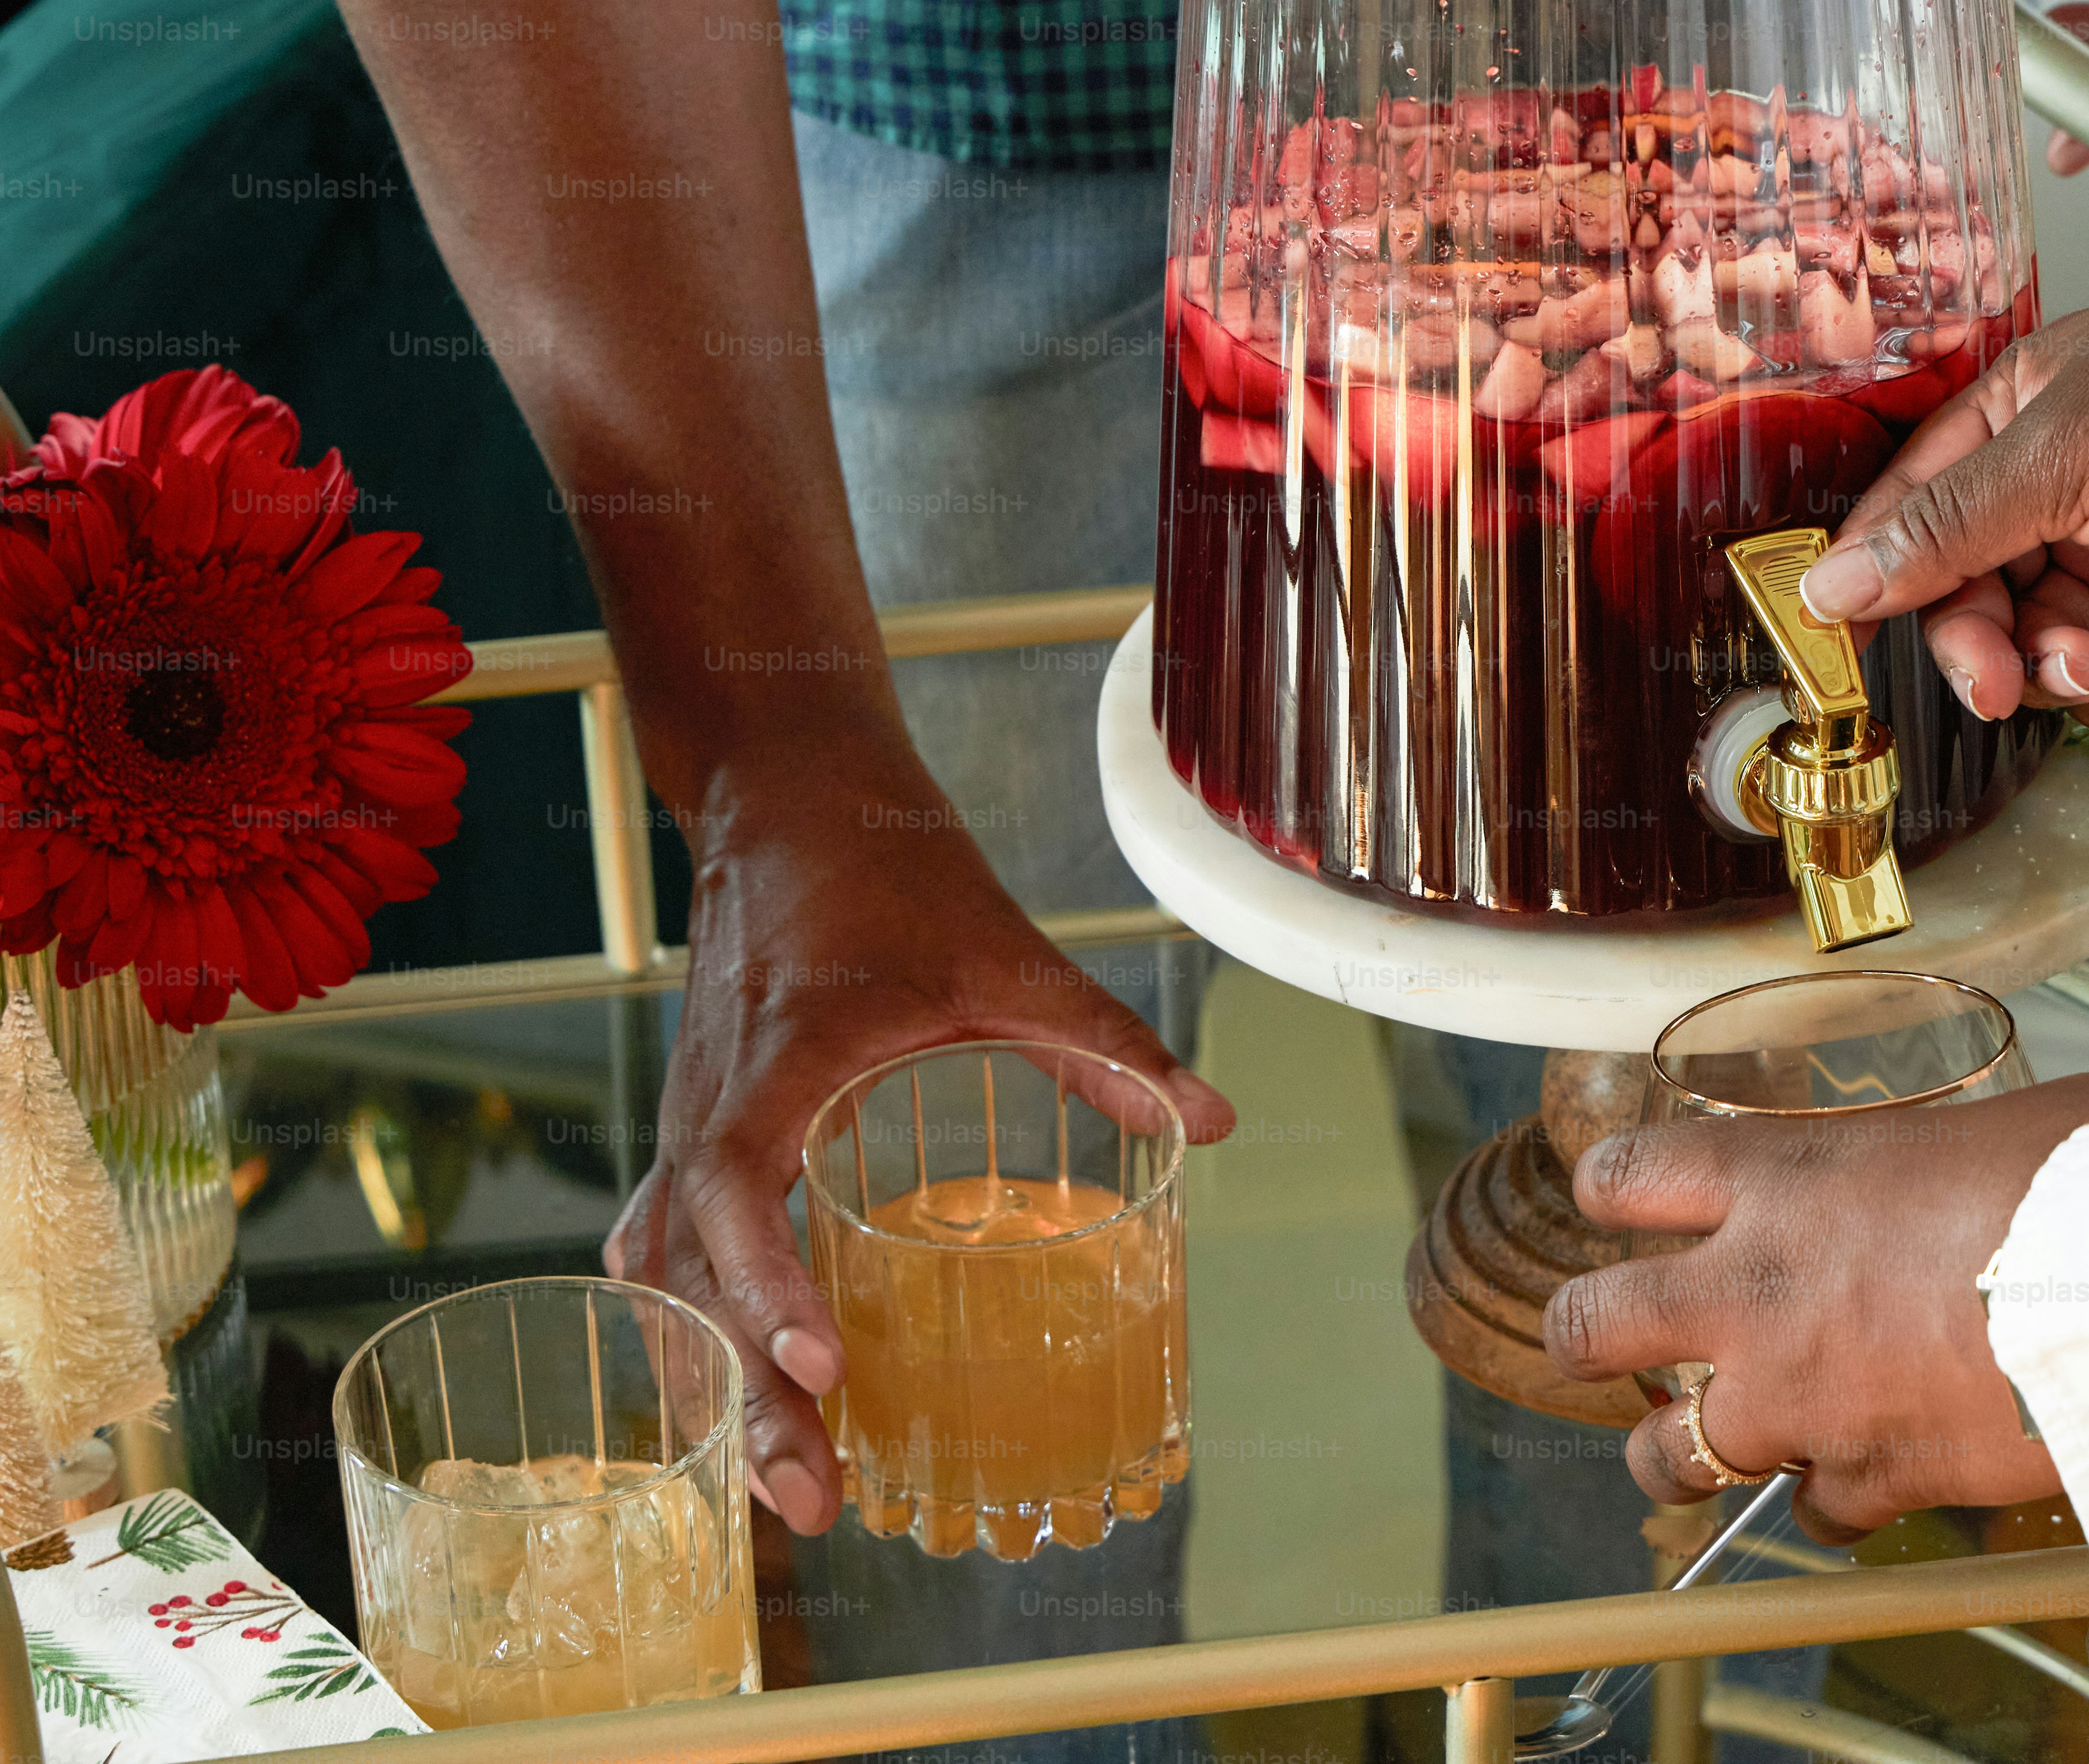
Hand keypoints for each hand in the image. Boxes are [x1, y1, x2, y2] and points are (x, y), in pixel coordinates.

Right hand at [602, 750, 1234, 1535]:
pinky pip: (666, 1251)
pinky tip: (725, 1398)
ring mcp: (688, 1123)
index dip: (767, 1289)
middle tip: (813, 1496)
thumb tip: (1217, 1120)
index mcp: (776, 1064)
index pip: (737, 1195)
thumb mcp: (1010, 952)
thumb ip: (1107, 1042)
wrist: (788, 797)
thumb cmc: (890, 869)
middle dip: (745, 1396)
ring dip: (713, 1384)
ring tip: (789, 1485)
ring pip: (666, 1281)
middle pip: (692, 1278)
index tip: (822, 1368)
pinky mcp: (693, 1129)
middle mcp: (708, 1106)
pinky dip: (689, 1331)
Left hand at [1545, 1077, 2088, 1535]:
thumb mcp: (1994, 1125)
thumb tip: (1984, 1162)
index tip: (1623, 1205)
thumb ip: (1940, 1156)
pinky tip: (1860, 1481)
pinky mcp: (1863, 1477)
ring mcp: (1796, 1396)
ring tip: (1693, 1453)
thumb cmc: (2085, 1182)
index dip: (1613, 1192)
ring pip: (1668, 1453)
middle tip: (1603, 1342)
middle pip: (1593, 1323)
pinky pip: (1810, 1511)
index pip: (1626, 1175)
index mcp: (1781, 1176)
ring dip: (1677, 1453)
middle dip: (1588, 1335)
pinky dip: (1829, 1503)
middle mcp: (1756, 1289)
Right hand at [1797, 291, 2088, 732]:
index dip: (1871, 570)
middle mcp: (2053, 497)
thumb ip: (1950, 523)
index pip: (1910, 505)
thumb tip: (1838, 580)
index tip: (1838, 629)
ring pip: (2024, 650)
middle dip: (1970, 640)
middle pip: (1959, 595)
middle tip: (1990, 676)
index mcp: (2017, 421)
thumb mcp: (2066, 447)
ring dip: (2045, 667)